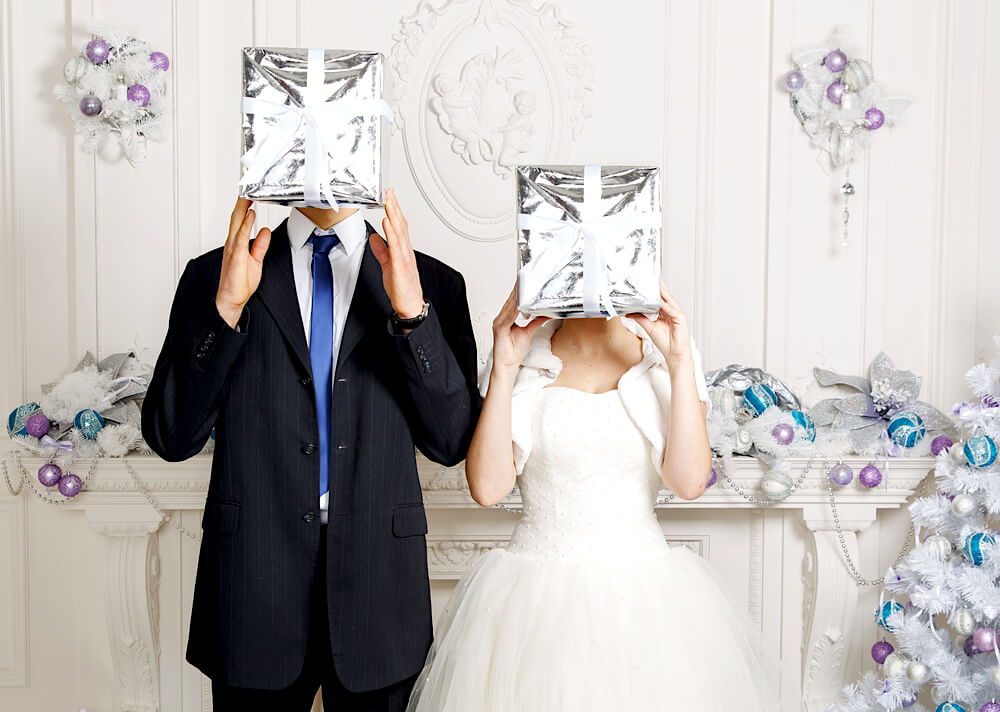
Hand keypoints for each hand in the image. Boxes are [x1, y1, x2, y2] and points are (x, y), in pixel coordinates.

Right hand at [216, 197, 271, 327]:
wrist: (231, 299)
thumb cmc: (240, 283)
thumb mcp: (256, 260)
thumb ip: (260, 245)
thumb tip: (264, 231)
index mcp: (236, 243)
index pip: (241, 220)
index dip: (245, 206)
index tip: (251, 194)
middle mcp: (232, 243)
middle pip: (237, 217)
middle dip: (242, 202)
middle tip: (248, 187)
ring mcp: (232, 248)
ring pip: (237, 223)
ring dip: (243, 208)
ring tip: (248, 195)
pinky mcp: (236, 256)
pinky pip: (240, 237)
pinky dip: (245, 224)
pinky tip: (251, 215)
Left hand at [370, 188, 424, 318]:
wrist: (410, 305)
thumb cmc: (402, 288)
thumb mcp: (387, 265)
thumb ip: (381, 250)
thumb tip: (374, 238)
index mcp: (403, 249)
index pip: (398, 225)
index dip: (394, 209)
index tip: (389, 196)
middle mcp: (405, 250)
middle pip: (400, 223)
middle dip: (394, 206)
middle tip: (389, 191)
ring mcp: (404, 256)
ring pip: (399, 231)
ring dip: (393, 214)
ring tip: (388, 200)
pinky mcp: (400, 265)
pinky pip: (395, 246)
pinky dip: (391, 232)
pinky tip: (387, 222)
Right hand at [491, 285, 548, 376]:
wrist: (507, 365)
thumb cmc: (513, 352)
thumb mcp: (528, 333)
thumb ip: (536, 321)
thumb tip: (546, 314)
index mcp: (506, 318)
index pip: (513, 301)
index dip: (519, 291)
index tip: (526, 281)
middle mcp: (501, 318)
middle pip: (511, 301)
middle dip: (518, 290)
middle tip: (525, 278)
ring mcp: (499, 323)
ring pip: (509, 306)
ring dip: (516, 297)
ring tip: (523, 287)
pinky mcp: (499, 329)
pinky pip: (508, 317)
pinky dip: (514, 309)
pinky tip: (519, 304)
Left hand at [627, 281, 691, 367]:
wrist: (674, 354)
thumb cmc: (665, 342)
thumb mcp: (649, 327)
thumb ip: (640, 318)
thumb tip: (629, 312)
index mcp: (664, 311)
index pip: (658, 297)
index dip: (652, 289)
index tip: (645, 280)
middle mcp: (671, 310)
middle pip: (664, 295)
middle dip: (658, 286)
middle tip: (650, 275)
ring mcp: (676, 313)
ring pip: (668, 300)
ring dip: (662, 292)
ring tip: (655, 283)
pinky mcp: (681, 319)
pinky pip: (672, 310)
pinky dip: (666, 306)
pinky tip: (662, 302)